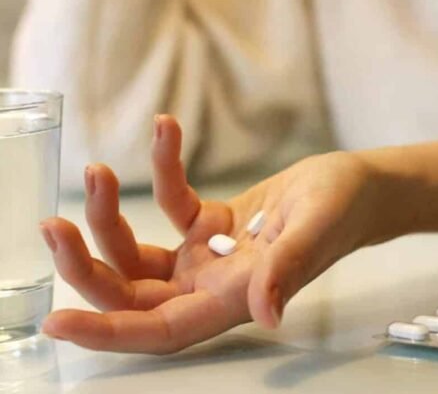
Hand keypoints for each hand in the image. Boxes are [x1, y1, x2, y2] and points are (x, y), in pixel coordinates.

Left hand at [39, 115, 382, 353]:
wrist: (359, 185)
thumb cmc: (346, 209)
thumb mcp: (316, 228)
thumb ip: (288, 268)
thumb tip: (266, 312)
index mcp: (233, 298)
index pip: (159, 330)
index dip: (108, 331)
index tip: (58, 320)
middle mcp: (212, 284)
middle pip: (132, 291)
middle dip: (86, 263)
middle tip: (55, 225)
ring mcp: (209, 255)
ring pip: (138, 252)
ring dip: (109, 216)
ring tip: (97, 171)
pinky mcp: (213, 223)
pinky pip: (172, 202)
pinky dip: (164, 168)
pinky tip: (166, 129)